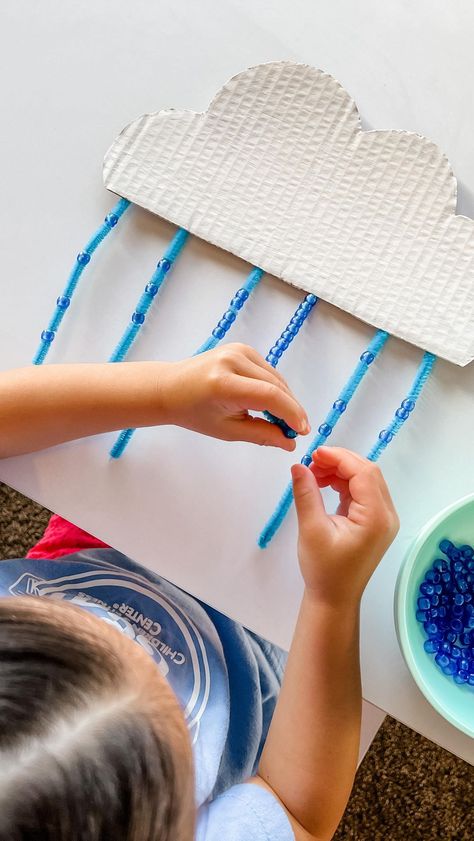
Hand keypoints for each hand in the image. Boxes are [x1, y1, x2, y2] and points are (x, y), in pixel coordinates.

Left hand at [158, 343, 309, 450]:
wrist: (170, 388)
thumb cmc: (194, 413)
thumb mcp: (227, 431)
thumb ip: (261, 435)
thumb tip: (289, 443)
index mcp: (224, 383)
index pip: (270, 396)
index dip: (291, 414)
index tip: (301, 431)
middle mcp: (232, 361)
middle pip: (276, 385)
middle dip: (291, 409)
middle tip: (296, 431)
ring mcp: (238, 350)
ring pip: (275, 377)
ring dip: (285, 399)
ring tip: (284, 421)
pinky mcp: (242, 348)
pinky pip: (268, 371)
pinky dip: (275, 388)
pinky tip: (272, 404)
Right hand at [291, 447, 398, 605]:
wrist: (334, 598)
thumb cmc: (324, 569)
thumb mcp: (311, 529)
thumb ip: (306, 494)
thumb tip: (298, 466)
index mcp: (376, 517)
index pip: (364, 473)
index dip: (340, 458)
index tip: (314, 454)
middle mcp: (386, 515)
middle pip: (368, 473)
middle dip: (340, 462)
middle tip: (312, 462)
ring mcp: (382, 519)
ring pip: (365, 481)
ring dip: (341, 472)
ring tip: (314, 474)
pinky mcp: (374, 522)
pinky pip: (362, 493)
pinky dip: (344, 484)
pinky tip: (324, 484)